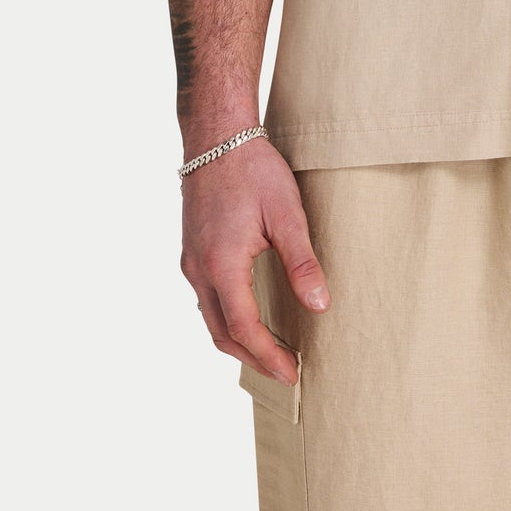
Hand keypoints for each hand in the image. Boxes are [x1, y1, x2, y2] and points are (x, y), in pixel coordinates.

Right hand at [181, 133, 329, 383]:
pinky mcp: (191, 251)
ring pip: (210, 319)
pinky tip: (248, 316)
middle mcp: (198, 270)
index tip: (292, 374)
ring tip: (270, 352)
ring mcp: (191, 262)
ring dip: (238, 341)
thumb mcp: (286, 212)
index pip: (244, 329)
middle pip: (221, 334)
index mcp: (221, 265)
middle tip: (285, 372)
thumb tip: (320, 306)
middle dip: (253, 359)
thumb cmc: (252, 168)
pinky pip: (206, 299)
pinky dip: (226, 318)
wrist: (216, 136)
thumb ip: (302, 261)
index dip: (268, 358)